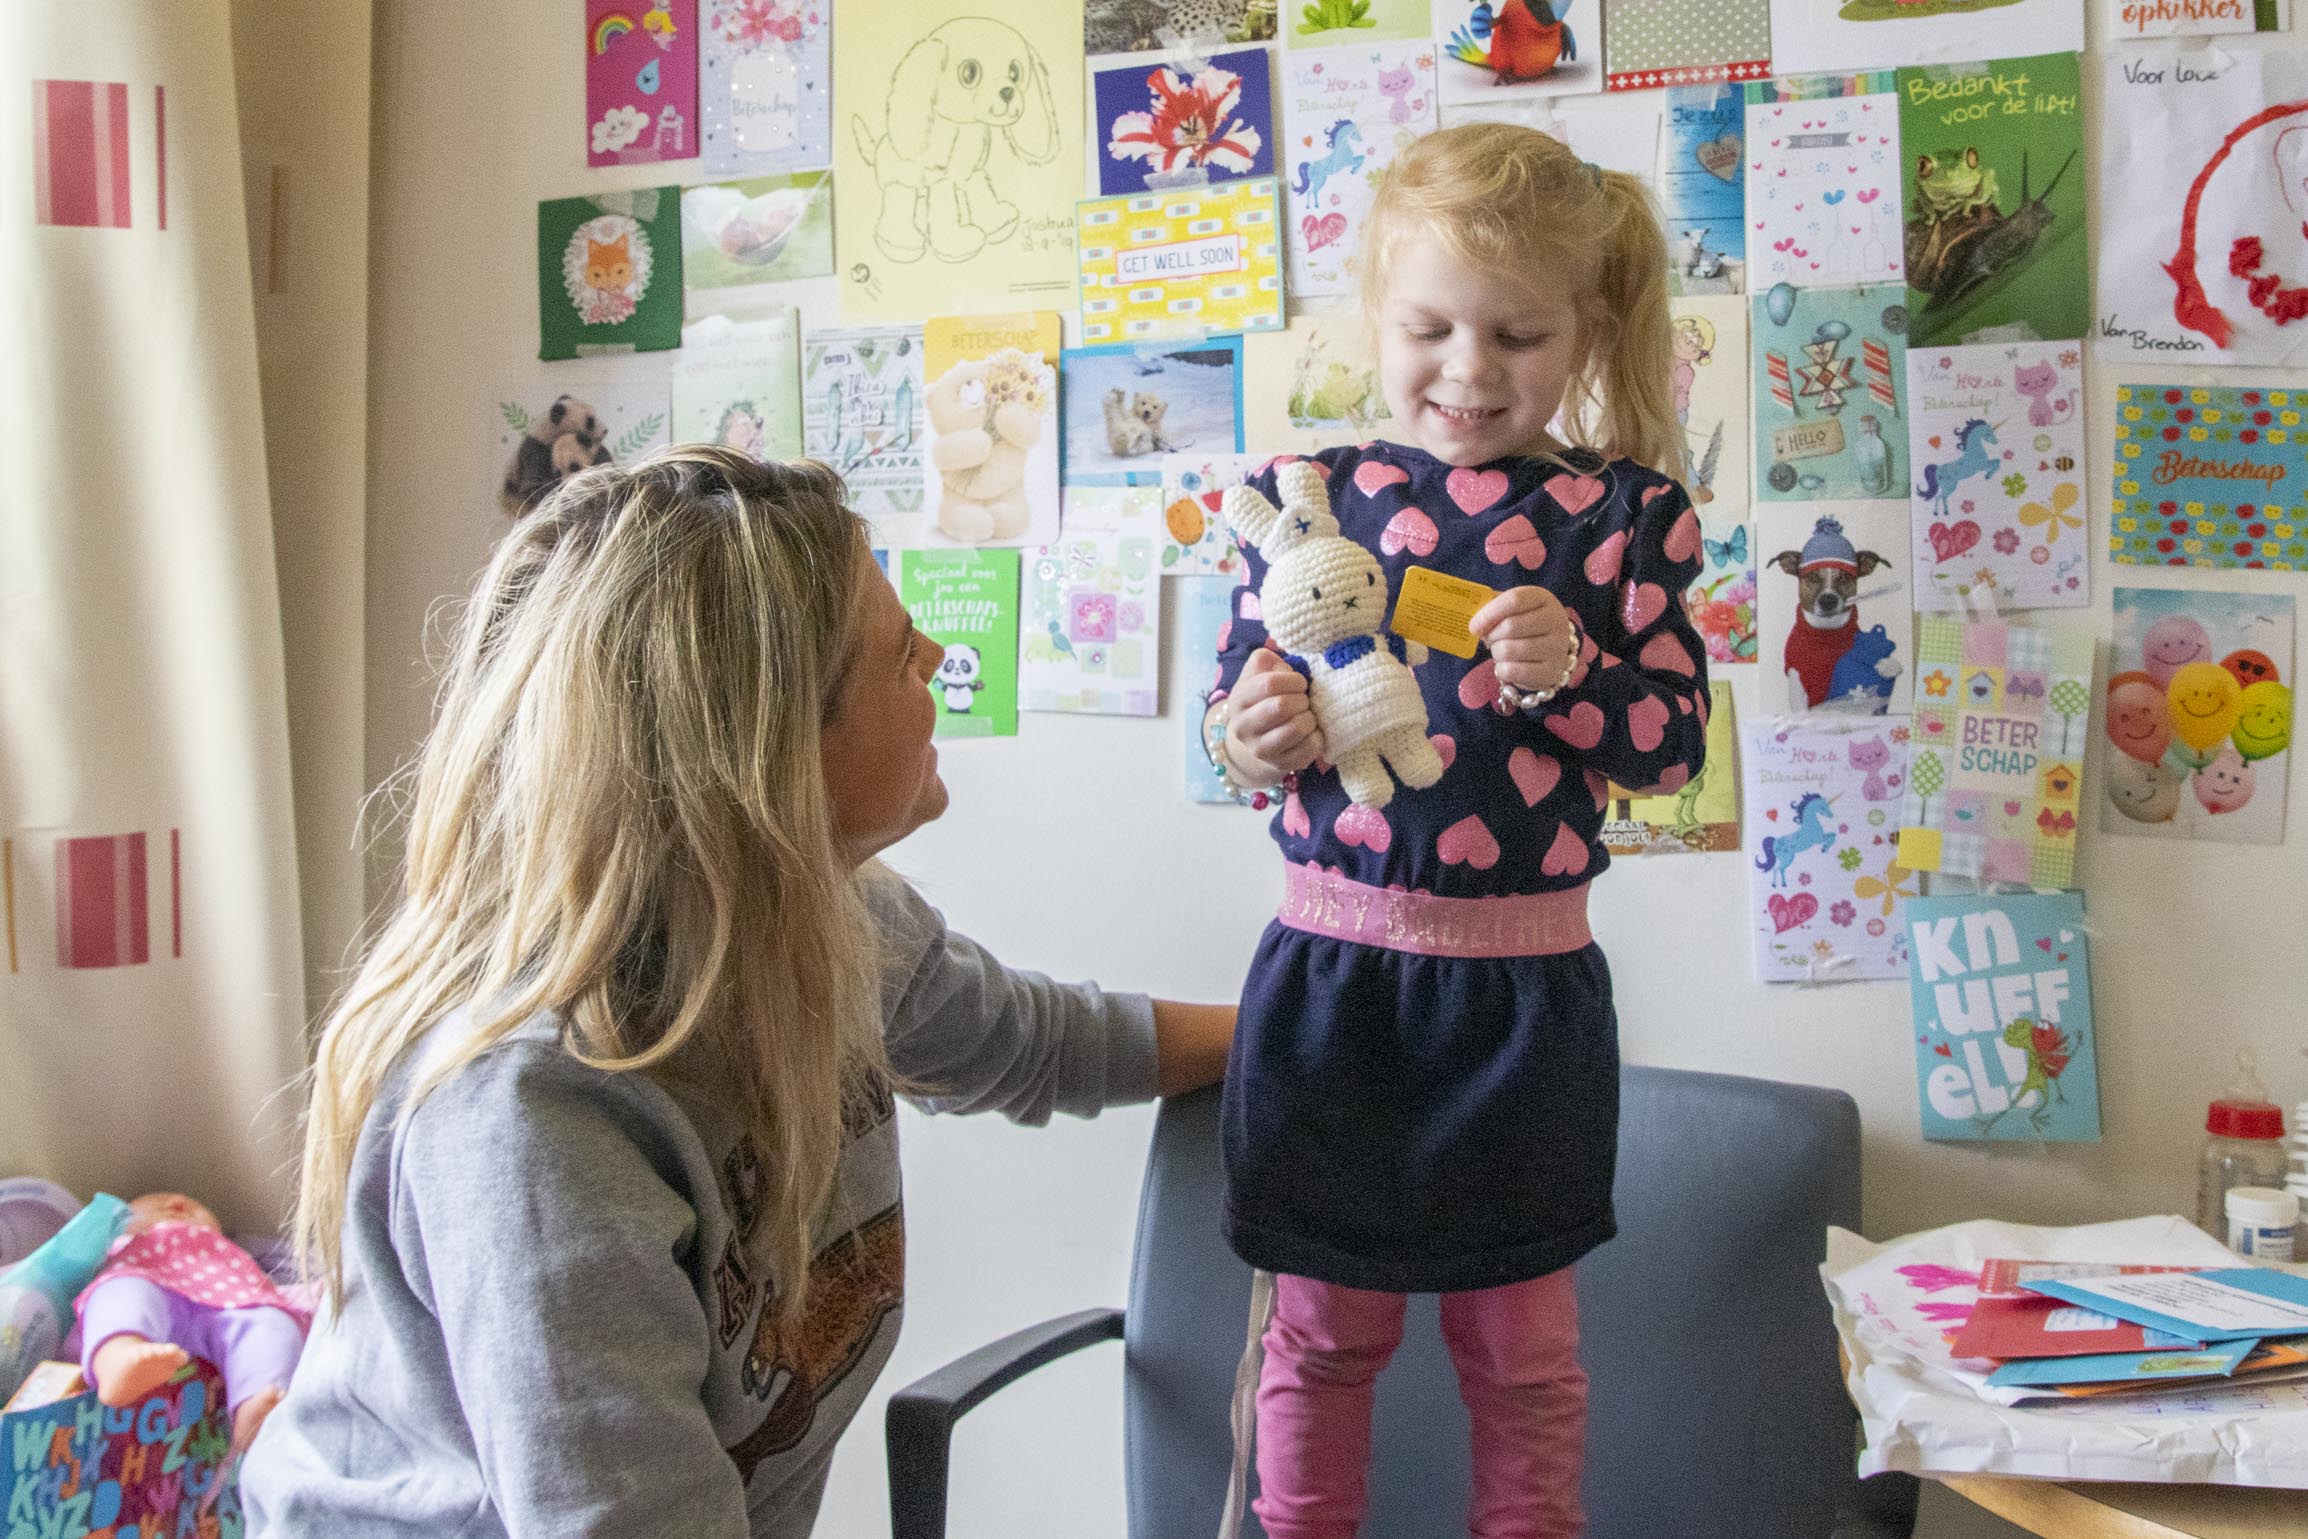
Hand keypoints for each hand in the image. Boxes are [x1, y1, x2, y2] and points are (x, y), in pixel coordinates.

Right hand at [1225, 648, 1324, 780]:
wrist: (1258, 738)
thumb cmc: (1264, 698)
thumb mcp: (1258, 674)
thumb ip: (1265, 661)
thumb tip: (1279, 664)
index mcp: (1238, 700)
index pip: (1268, 683)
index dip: (1292, 680)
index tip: (1299, 683)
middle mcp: (1243, 727)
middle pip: (1282, 706)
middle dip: (1301, 699)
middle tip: (1304, 700)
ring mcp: (1260, 750)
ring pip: (1297, 728)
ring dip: (1310, 717)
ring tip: (1307, 715)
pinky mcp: (1280, 765)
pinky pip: (1309, 748)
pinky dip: (1317, 736)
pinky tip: (1311, 732)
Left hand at [1473, 586, 1579, 693]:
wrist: (1550, 651)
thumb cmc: (1524, 625)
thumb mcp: (1514, 608)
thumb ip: (1494, 605)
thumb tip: (1472, 611)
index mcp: (1543, 598)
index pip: (1514, 600)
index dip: (1489, 613)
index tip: (1473, 626)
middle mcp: (1555, 620)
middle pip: (1510, 626)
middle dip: (1491, 636)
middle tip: (1489, 639)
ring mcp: (1557, 647)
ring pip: (1508, 650)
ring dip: (1496, 653)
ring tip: (1501, 651)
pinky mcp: (1551, 672)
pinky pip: (1512, 671)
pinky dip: (1502, 670)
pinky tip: (1508, 666)